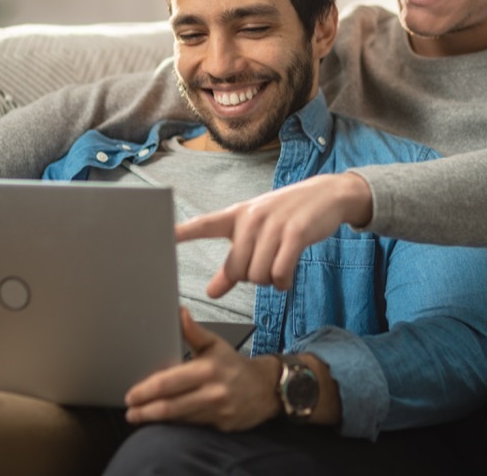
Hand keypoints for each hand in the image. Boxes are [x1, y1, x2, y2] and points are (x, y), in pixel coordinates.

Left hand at [123, 307, 279, 431]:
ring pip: (179, 418)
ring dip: (155, 419)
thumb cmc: (234, 365)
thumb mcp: (215, 344)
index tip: (131, 395)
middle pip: (170, 405)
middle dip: (145, 410)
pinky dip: (173, 424)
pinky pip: (191, 425)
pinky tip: (160, 422)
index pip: (169, 382)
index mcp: (207, 369)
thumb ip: (193, 331)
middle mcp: (212, 392)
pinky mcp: (221, 425)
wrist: (265, 388)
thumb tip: (179, 312)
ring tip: (138, 416)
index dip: (146, 391)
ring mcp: (217, 411)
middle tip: (130, 410)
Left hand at [176, 172, 372, 296]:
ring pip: (259, 275)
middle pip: (237, 270)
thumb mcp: (255, 234)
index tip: (160, 237)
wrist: (326, 195)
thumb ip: (232, 265)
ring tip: (278, 269)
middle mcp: (251, 218)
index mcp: (236, 215)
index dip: (181, 233)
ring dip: (269, 281)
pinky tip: (287, 278)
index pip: (203, 224)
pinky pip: (280, 273)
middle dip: (251, 278)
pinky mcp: (295, 234)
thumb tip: (211, 292)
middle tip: (265, 267)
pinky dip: (283, 282)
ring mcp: (273, 225)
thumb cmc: (285, 216)